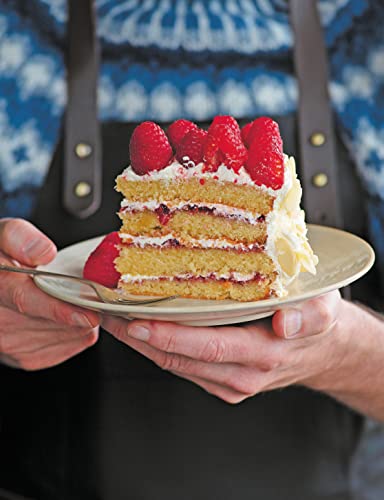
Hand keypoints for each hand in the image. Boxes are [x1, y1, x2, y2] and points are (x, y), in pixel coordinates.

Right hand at [0, 218, 99, 369]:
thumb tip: (43, 252)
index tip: (88, 314)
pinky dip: (78, 330)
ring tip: (78, 298)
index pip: (25, 301)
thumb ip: (19, 237)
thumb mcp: (4, 234)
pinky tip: (71, 315)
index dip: (58, 309)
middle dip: (79, 307)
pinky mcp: (26, 357)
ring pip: (65, 336)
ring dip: (80, 319)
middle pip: (52, 323)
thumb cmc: (2, 256)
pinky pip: (68, 345)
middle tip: (95, 291)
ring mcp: (11, 344)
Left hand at [102, 290, 344, 402]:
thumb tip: (285, 323)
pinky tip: (143, 330)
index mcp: (263, 353)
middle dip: (140, 339)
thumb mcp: (323, 310)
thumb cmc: (316, 324)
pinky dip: (159, 348)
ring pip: (176, 365)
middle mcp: (243, 373)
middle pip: (181, 359)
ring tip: (115, 319)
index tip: (137, 323)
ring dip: (142, 344)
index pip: (209, 347)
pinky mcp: (222, 381)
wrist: (321, 352)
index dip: (171, 336)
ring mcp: (230, 381)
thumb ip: (309, 316)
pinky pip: (184, 367)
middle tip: (109, 315)